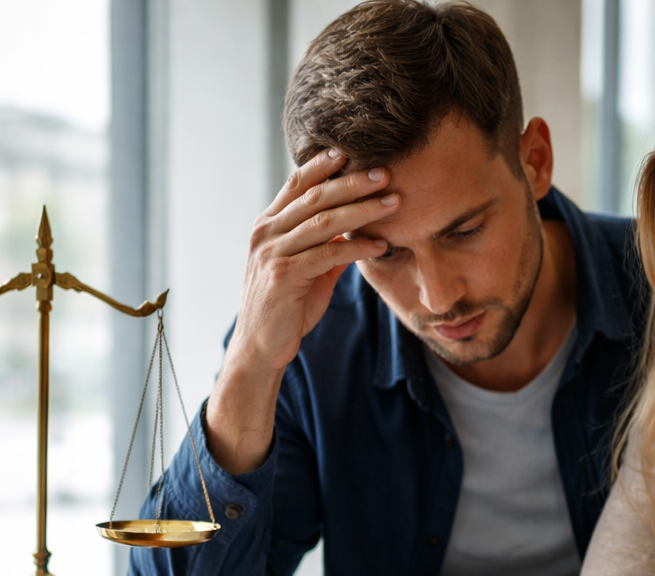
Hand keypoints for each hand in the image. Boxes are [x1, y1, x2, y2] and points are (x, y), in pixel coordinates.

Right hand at [208, 148, 399, 474]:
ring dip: (362, 210)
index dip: (323, 165)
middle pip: (314, 197)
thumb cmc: (286, 308)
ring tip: (393, 202)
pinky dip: (356, 247)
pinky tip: (380, 244)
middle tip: (385, 172)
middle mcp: (266, 234)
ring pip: (323, 223)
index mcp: (269, 226)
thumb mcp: (307, 271)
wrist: (260, 347)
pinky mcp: (283, 277)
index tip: (354, 150)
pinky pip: (326, 255)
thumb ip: (326, 247)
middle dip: (352, 182)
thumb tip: (356, 230)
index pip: (297, 185)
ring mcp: (272, 254)